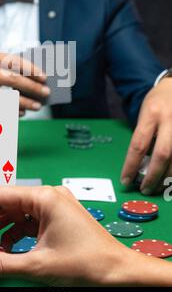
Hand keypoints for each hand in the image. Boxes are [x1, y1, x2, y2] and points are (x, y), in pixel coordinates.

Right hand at [0, 52, 49, 115]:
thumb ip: (7, 70)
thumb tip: (36, 81)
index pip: (12, 60)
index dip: (30, 68)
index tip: (44, 77)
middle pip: (10, 79)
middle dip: (31, 87)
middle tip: (45, 93)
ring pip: (5, 96)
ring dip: (24, 103)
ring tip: (37, 106)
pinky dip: (12, 111)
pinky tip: (22, 112)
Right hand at [0, 186, 166, 286]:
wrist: (119, 274)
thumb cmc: (88, 264)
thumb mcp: (37, 266)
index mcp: (44, 197)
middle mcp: (48, 196)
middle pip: (5, 203)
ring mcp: (53, 206)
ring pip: (15, 213)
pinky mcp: (56, 218)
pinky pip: (27, 221)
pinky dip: (14, 234)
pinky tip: (6, 251)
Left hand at [121, 78, 171, 193]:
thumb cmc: (159, 101)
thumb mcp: (146, 113)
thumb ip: (145, 136)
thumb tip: (140, 166)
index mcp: (152, 113)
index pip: (138, 144)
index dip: (131, 165)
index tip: (125, 180)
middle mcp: (170, 119)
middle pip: (162, 154)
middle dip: (153, 176)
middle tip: (145, 189)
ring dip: (168, 178)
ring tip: (159, 187)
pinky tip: (171, 179)